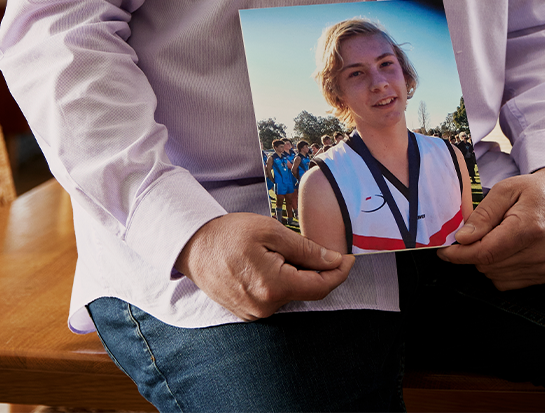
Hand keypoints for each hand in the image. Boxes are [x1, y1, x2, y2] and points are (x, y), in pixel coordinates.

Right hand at [176, 212, 353, 320]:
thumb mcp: (271, 231)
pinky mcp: (248, 312)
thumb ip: (305, 249)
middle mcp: (266, 307)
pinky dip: (283, 281)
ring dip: (297, 274)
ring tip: (281, 250)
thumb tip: (333, 260)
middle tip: (315, 245)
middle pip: (307, 291)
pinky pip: (276, 297)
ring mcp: (255, 313)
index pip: (320, 287)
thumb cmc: (230, 234)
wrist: (194, 246)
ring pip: (291, 293)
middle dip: (317, 270)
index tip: (350, 258)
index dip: (339, 273)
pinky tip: (271, 262)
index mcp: (274, 286)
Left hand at [436, 166, 544, 289]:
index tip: (444, 250)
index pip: (486, 252)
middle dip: (472, 251)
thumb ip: (483, 215)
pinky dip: (498, 268)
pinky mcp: (544, 276)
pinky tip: (504, 249)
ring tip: (494, 236)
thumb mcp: (505, 190)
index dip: (460, 254)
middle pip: (488, 265)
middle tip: (472, 232)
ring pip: (495, 276)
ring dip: (485, 260)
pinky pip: (506, 282)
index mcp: (529, 228)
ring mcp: (544, 267)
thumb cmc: (534, 190)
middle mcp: (540, 253)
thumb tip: (462, 238)